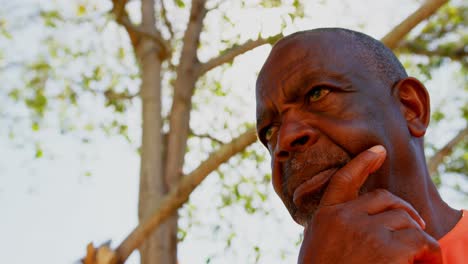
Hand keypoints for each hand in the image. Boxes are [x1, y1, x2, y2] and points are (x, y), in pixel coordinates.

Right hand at [298, 145, 441, 263]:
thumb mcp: (319, 244)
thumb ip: (336, 226)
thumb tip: (365, 218)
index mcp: (325, 216)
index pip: (344, 181)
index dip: (362, 163)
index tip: (378, 151)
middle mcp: (344, 217)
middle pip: (384, 199)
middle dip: (404, 210)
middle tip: (416, 224)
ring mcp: (364, 231)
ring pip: (403, 218)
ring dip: (416, 231)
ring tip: (421, 247)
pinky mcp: (385, 249)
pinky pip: (417, 239)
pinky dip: (427, 247)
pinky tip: (428, 255)